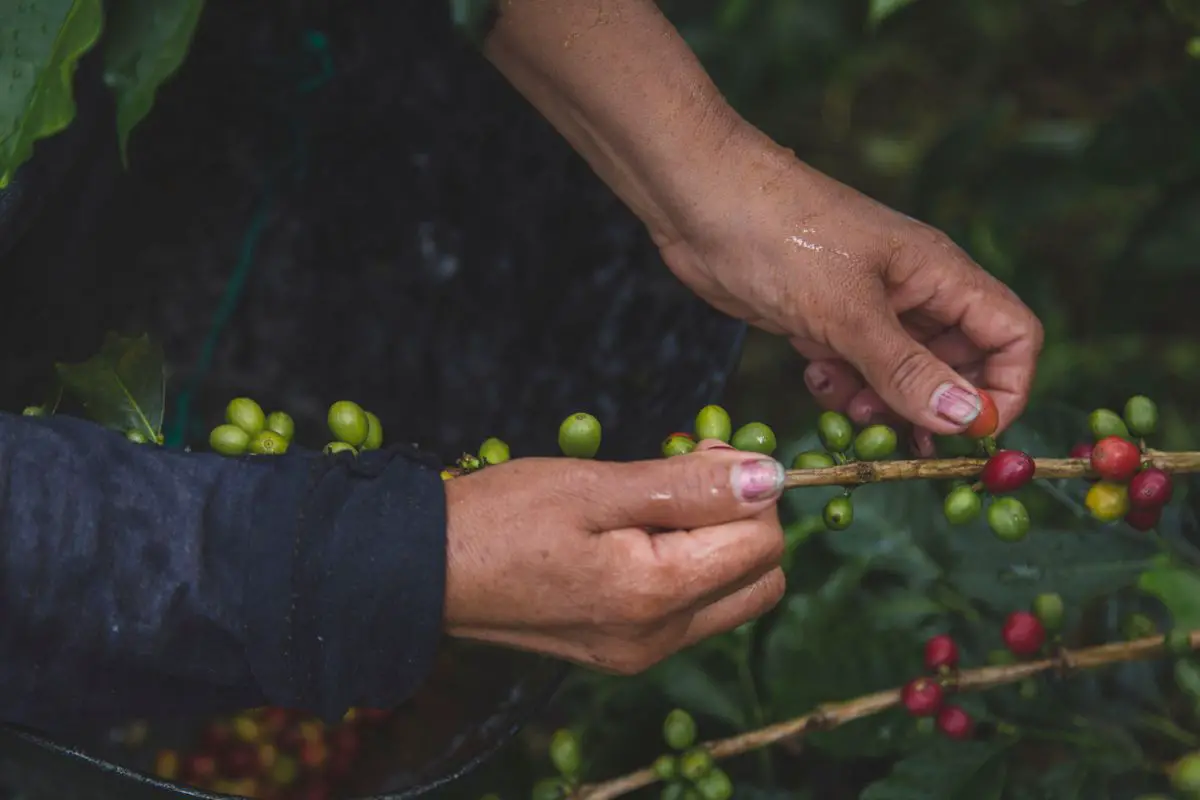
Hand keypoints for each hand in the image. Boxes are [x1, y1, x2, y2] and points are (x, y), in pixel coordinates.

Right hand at [442, 441, 786, 673]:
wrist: (426, 570)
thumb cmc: (501, 518)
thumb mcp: (595, 486)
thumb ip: (689, 486)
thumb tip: (769, 478)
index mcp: (656, 595)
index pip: (762, 541)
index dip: (747, 487)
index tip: (698, 448)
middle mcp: (660, 638)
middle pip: (760, 576)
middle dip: (743, 517)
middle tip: (686, 469)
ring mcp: (642, 652)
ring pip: (732, 593)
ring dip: (716, 540)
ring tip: (656, 498)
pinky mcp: (623, 651)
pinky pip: (692, 608)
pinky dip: (687, 564)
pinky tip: (638, 530)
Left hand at [654, 128, 1043, 441]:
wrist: (699, 201)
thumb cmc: (781, 235)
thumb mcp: (847, 311)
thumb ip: (906, 368)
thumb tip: (967, 418)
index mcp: (940, 273)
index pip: (1013, 334)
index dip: (1005, 389)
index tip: (969, 434)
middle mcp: (913, 291)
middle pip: (958, 363)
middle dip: (933, 406)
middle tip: (899, 438)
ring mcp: (866, 306)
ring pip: (901, 374)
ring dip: (881, 402)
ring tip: (848, 404)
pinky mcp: (823, 319)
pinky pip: (854, 369)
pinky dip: (841, 385)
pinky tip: (812, 372)